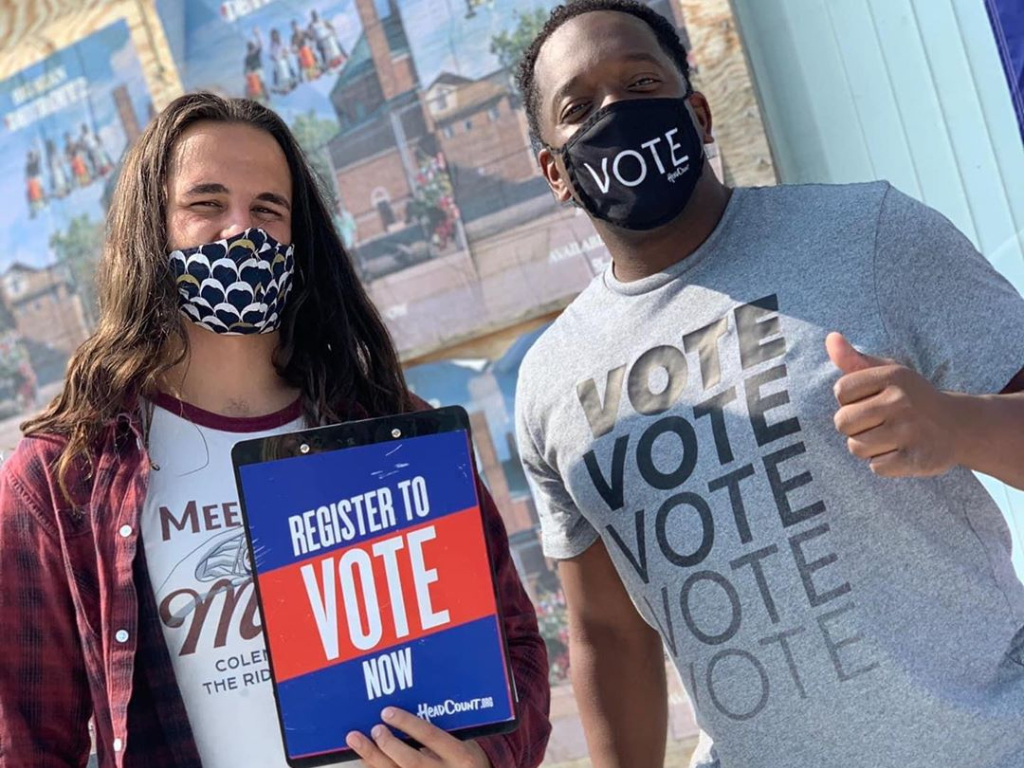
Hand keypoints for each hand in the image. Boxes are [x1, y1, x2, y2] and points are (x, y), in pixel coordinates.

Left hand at [346, 707, 490, 767]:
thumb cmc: (466, 761)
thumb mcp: (466, 744)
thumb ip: (444, 732)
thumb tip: (409, 713)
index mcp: (461, 757)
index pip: (431, 737)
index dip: (407, 723)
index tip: (387, 712)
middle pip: (411, 761)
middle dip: (389, 744)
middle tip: (375, 729)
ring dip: (372, 757)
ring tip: (356, 740)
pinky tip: (364, 758)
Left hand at [826, 332, 957, 476]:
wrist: (959, 427)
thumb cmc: (910, 398)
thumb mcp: (887, 373)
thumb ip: (854, 359)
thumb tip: (830, 337)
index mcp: (892, 376)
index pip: (841, 391)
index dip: (849, 400)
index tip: (870, 399)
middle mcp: (902, 401)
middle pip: (842, 422)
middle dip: (854, 426)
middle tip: (877, 422)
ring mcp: (910, 431)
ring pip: (856, 446)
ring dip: (867, 446)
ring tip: (889, 437)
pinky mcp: (916, 459)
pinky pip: (875, 466)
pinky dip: (884, 463)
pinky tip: (901, 451)